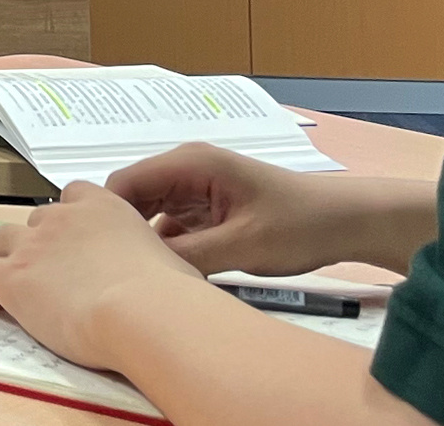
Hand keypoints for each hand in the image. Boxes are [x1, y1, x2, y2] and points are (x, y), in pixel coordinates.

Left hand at [0, 186, 208, 372]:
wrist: (142, 311)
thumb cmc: (169, 293)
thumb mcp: (168, 259)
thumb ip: (151, 257)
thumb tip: (163, 277)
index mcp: (103, 206)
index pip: (73, 195)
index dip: (71, 221)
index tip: (76, 245)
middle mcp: (62, 218)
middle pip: (36, 221)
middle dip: (42, 244)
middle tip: (55, 277)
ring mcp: (33, 245)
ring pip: (2, 239)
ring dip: (9, 260)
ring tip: (21, 289)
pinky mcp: (12, 277)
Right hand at [104, 141, 353, 275]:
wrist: (345, 223)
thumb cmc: (299, 225)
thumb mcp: (242, 245)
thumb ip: (188, 255)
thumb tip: (137, 270)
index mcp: (190, 164)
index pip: (123, 183)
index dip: (104, 218)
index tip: (98, 258)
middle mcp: (186, 171)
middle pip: (131, 199)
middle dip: (121, 233)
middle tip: (112, 275)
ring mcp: (195, 191)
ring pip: (149, 217)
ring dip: (145, 244)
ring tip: (135, 279)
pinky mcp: (206, 211)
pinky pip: (171, 229)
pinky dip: (166, 250)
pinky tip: (165, 277)